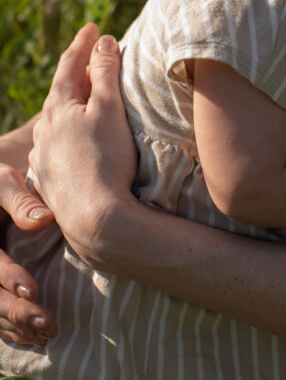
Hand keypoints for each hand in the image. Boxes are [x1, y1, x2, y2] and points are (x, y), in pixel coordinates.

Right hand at [0, 164, 57, 346]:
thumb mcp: (1, 183)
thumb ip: (20, 201)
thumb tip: (45, 220)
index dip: (10, 277)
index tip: (33, 291)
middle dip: (16, 312)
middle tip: (47, 324)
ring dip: (15, 327)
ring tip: (47, 334)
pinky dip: (9, 329)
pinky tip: (33, 337)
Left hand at [28, 22, 136, 265]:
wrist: (97, 220)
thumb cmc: (106, 159)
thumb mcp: (109, 107)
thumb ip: (106, 72)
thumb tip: (103, 42)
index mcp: (58, 108)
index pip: (69, 65)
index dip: (83, 44)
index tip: (92, 27)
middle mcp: (44, 132)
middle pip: (61, 92)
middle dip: (79, 73)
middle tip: (94, 57)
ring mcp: (45, 159)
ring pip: (58, 122)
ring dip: (75, 105)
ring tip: (90, 98)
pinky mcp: (52, 182)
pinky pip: (59, 147)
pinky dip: (71, 134)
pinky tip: (78, 140)